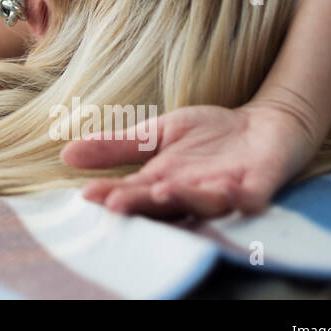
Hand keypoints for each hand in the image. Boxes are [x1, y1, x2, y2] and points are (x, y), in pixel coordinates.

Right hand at [59, 101, 319, 218]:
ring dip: (184, 200)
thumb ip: (116, 146)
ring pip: (203, 205)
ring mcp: (225, 193)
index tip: (88, 194)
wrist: (266, 124)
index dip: (112, 195)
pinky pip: (248, 200)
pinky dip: (237, 198)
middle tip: (117, 201)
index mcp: (163, 183)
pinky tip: (224, 188)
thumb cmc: (209, 134)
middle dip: (141, 204)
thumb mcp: (155, 133)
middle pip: (163, 206)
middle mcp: (191, 194)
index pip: (133, 193)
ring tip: (163, 189)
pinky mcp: (258, 189)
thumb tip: (65, 153)